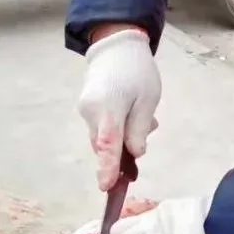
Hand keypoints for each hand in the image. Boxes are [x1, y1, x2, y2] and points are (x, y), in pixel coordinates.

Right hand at [78, 27, 160, 190]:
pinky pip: (101, 128)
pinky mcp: (86, 108)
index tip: (106, 187)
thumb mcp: (148, 99)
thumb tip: (134, 153)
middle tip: (147, 137)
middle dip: (122, 153)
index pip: (108, 145)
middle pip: (105, 145)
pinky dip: (116, 129)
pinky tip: (133, 115)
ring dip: (122, 139)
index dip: (107, 168)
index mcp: (109, 108)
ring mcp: (85, 110)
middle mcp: (91, 112)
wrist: (115, 45)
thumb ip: (139, 128)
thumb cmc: (137, 71)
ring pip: (103, 138)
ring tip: (145, 120)